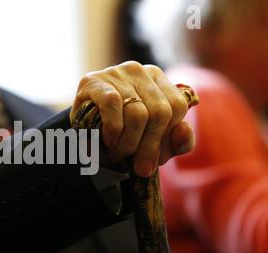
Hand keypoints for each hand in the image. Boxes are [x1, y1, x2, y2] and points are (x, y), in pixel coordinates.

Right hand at [70, 61, 195, 177]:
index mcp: (159, 80)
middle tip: (138, 167)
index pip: (177, 106)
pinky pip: (112, 105)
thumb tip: (184, 130)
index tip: (154, 160)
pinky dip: (113, 130)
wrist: (83, 132)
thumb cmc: (122, 136)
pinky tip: (108, 141)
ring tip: (119, 156)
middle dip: (149, 146)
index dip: (166, 138)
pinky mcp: (94, 80)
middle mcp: (139, 71)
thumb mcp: (152, 142)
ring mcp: (116, 73)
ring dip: (128, 143)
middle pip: (160, 111)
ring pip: (137, 113)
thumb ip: (176, 141)